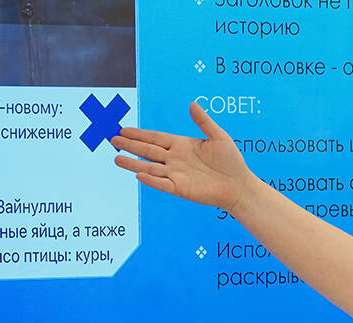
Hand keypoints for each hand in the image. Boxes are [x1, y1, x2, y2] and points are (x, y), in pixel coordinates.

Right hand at [111, 102, 256, 212]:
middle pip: (148, 151)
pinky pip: (163, 184)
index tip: (123, 129)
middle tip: (112, 139)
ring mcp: (176, 175)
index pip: (155, 138)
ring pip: (150, 168)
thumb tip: (192, 104)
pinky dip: (151, 180)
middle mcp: (175, 159)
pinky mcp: (181, 189)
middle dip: (130, 145)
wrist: (239, 185)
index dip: (139, 134)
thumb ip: (204, 122)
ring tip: (116, 158)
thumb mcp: (219, 137)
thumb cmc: (232, 161)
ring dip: (133, 163)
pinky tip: (138, 174)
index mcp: (182, 145)